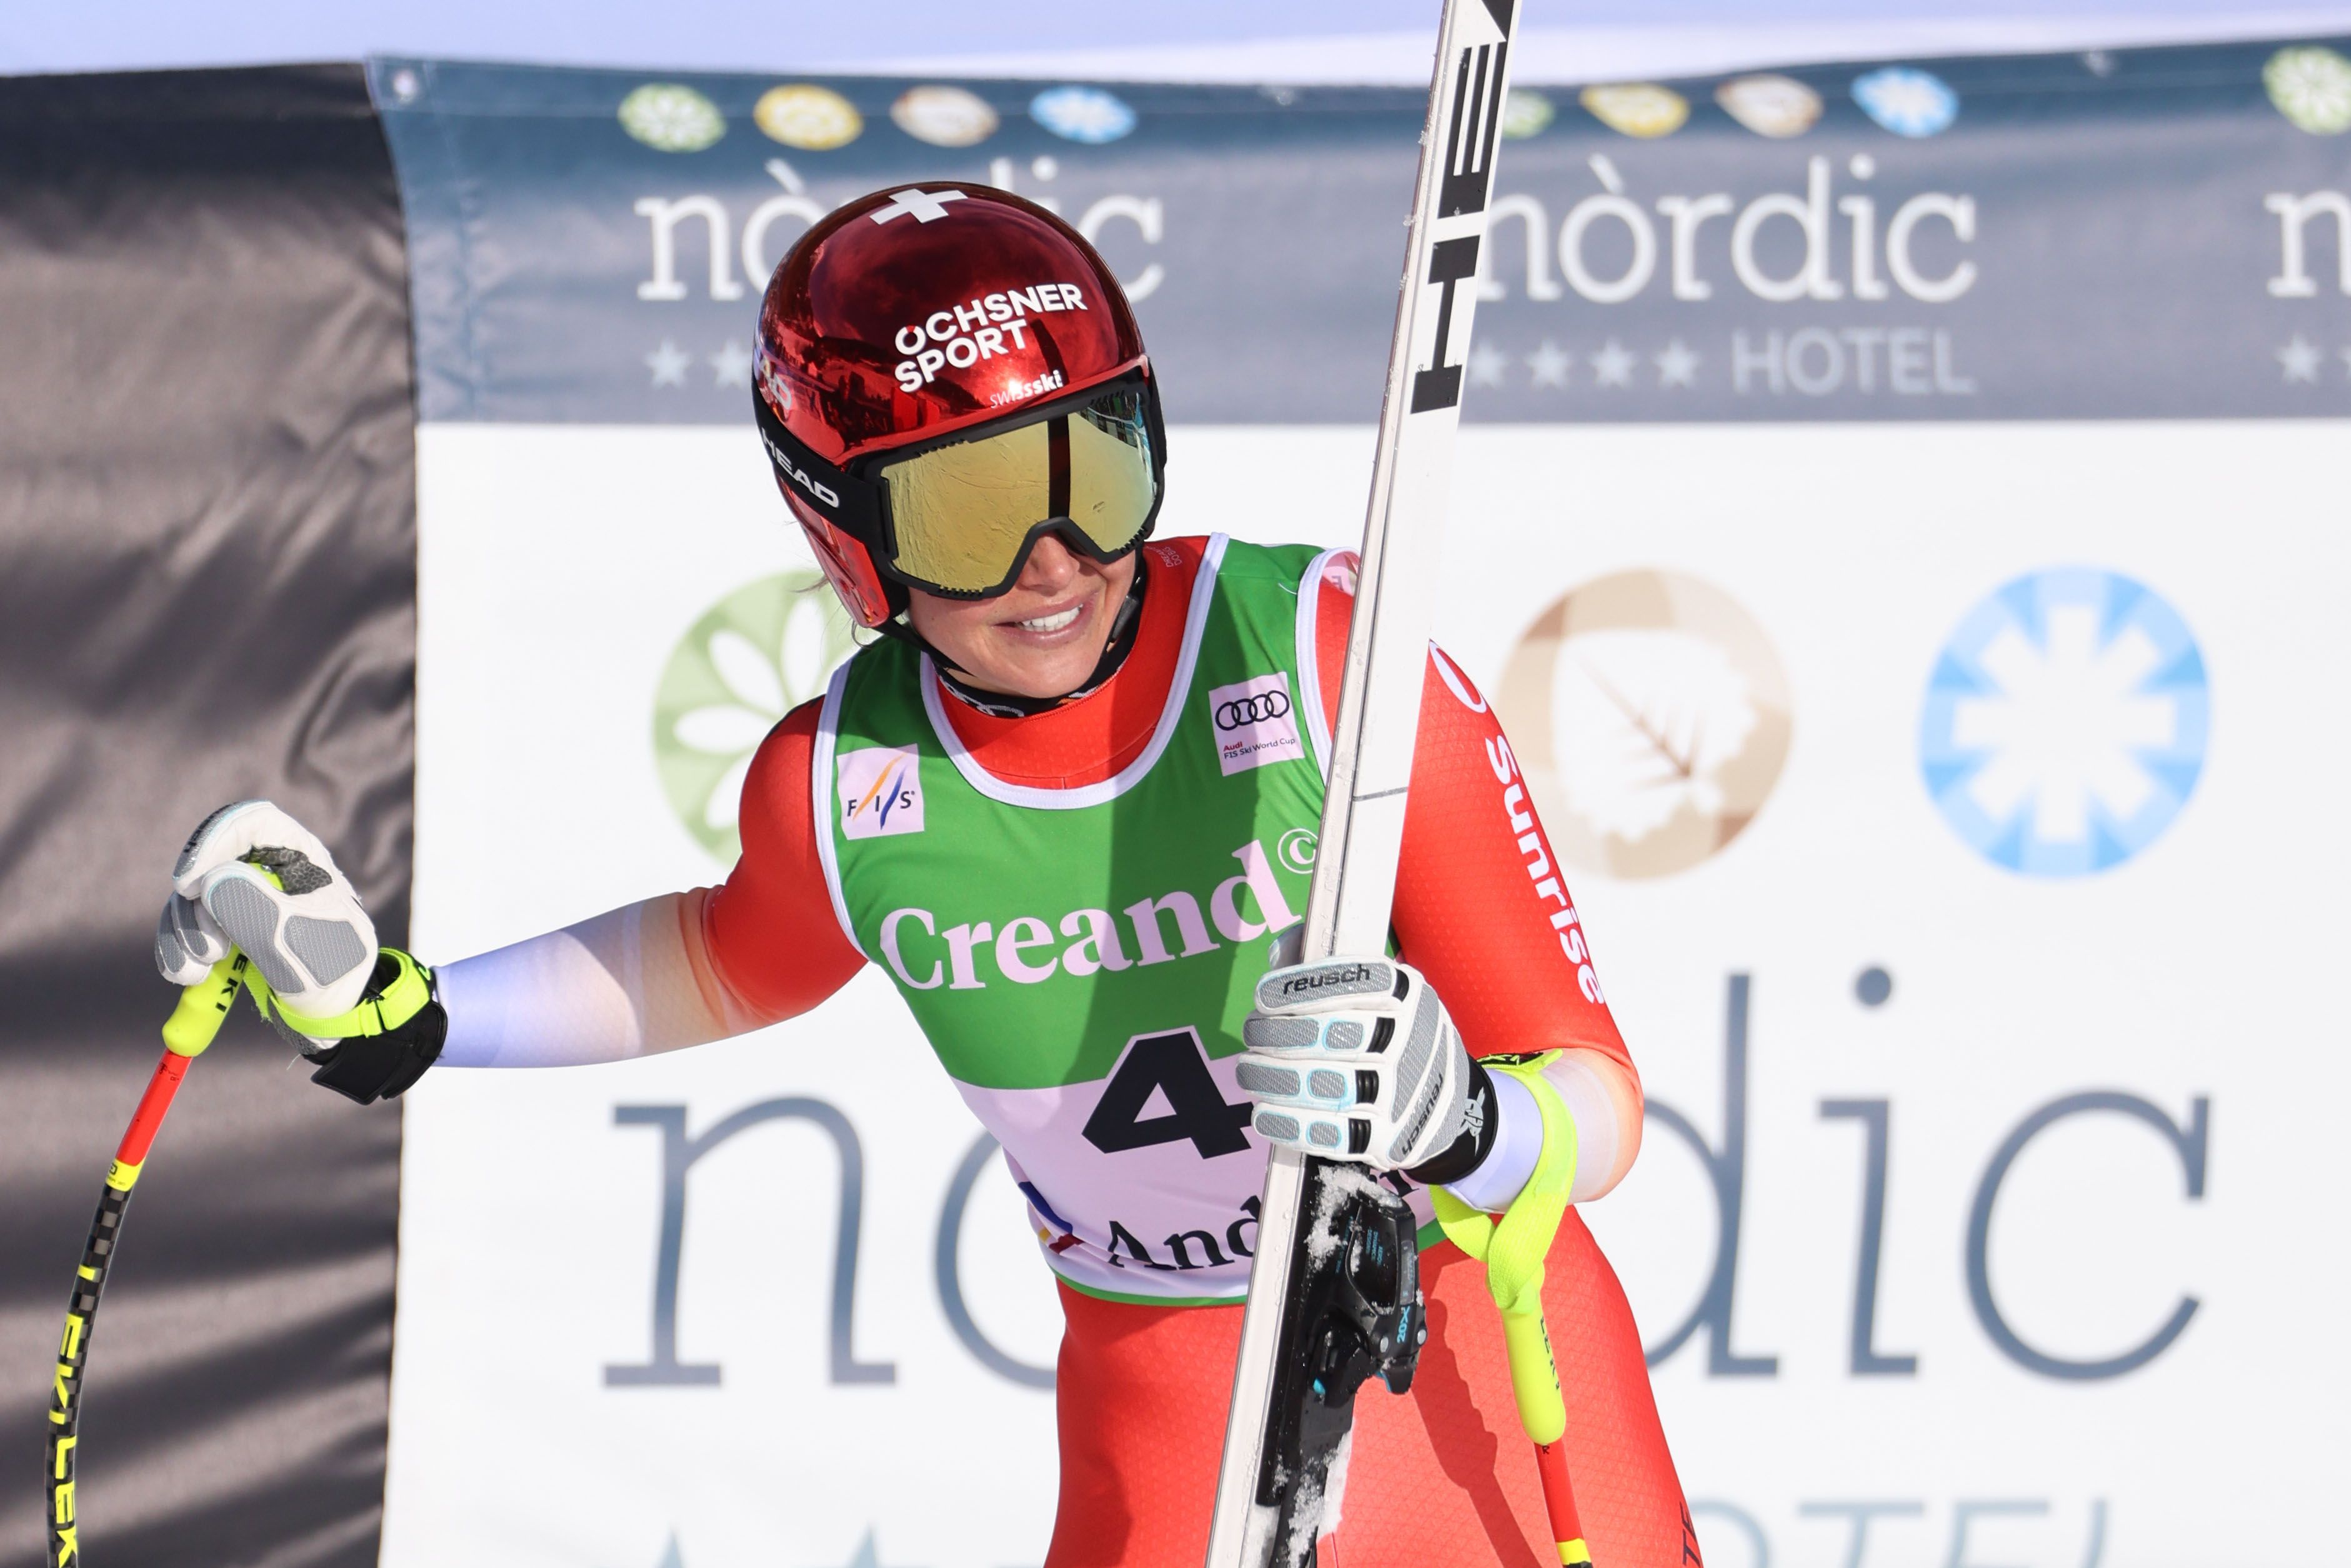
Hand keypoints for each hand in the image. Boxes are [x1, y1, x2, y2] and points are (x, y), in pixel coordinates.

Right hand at [155, 800, 442, 1103]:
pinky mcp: (221, 929)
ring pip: (189, 898)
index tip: (188, 884)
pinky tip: (187, 978)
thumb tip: (211, 879)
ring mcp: (241, 898)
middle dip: (195, 906)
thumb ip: (258, 912)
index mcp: (302, 859)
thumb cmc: (332, 973)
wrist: (333, 1015)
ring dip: (183, 935)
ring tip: (202, 972)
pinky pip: (182, 927)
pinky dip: (176, 951)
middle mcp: (268, 871)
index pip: (252, 821)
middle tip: (211, 950)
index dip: (213, 841)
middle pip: (208, 861)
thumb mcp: (302, 946)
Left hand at [1238, 949, 1491, 1175]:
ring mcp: (1401, 1094)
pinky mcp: (1388, 1139)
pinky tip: (1265, 1113)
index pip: (1352, 981)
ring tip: (1249, 1072)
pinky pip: (1329, 1133)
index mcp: (1407, 994)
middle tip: (1252, 1033)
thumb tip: (1278, 952)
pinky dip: (1289, 1123)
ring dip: (1272, 1078)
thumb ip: (1329, 966)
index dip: (1300, 987)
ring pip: (1323, 1085)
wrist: (1449, 1107)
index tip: (1264, 997)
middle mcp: (1409, 1040)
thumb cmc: (1396, 1037)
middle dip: (1277, 1033)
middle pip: (1330, 1034)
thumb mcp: (1384, 992)